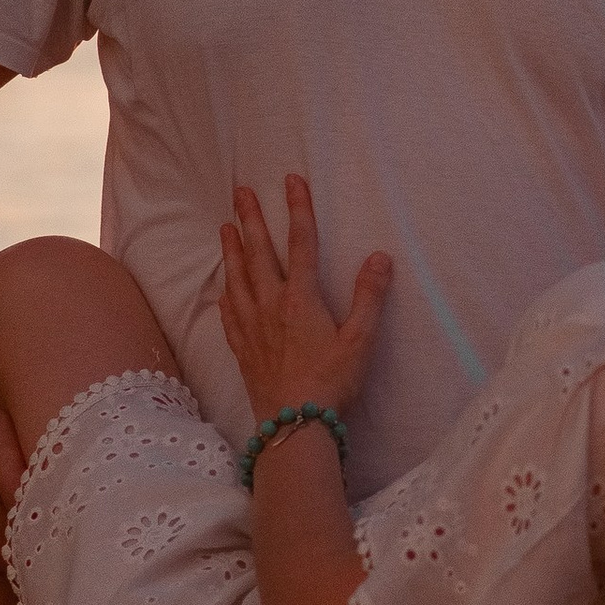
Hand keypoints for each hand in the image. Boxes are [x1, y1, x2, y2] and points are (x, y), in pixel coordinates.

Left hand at [217, 175, 392, 424]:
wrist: (293, 424)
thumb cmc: (330, 383)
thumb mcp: (359, 340)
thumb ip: (369, 297)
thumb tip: (379, 257)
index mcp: (301, 299)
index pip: (300, 243)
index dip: (298, 209)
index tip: (292, 180)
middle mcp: (271, 306)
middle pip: (259, 253)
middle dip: (252, 218)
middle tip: (241, 190)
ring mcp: (252, 327)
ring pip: (238, 277)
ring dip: (233, 248)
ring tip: (226, 225)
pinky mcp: (242, 348)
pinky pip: (229, 311)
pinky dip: (226, 291)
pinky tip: (224, 286)